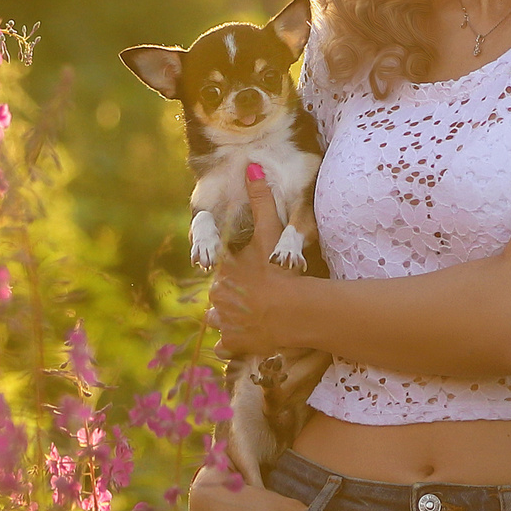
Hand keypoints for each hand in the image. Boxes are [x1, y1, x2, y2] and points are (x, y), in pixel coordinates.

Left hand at [208, 163, 316, 357]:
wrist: (294, 313)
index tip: (243, 271)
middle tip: (255, 293)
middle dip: (232, 293)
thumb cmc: (282, 270)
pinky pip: (226, 345)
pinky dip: (234, 343)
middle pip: (219, 293)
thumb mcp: (271, 232)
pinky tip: (248, 338)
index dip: (228, 266)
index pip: (216, 264)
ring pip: (220, 318)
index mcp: (224, 269)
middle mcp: (218, 296)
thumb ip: (261, 199)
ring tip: (253, 316)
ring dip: (231, 317)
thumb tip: (251, 165)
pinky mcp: (233, 344)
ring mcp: (223, 321)